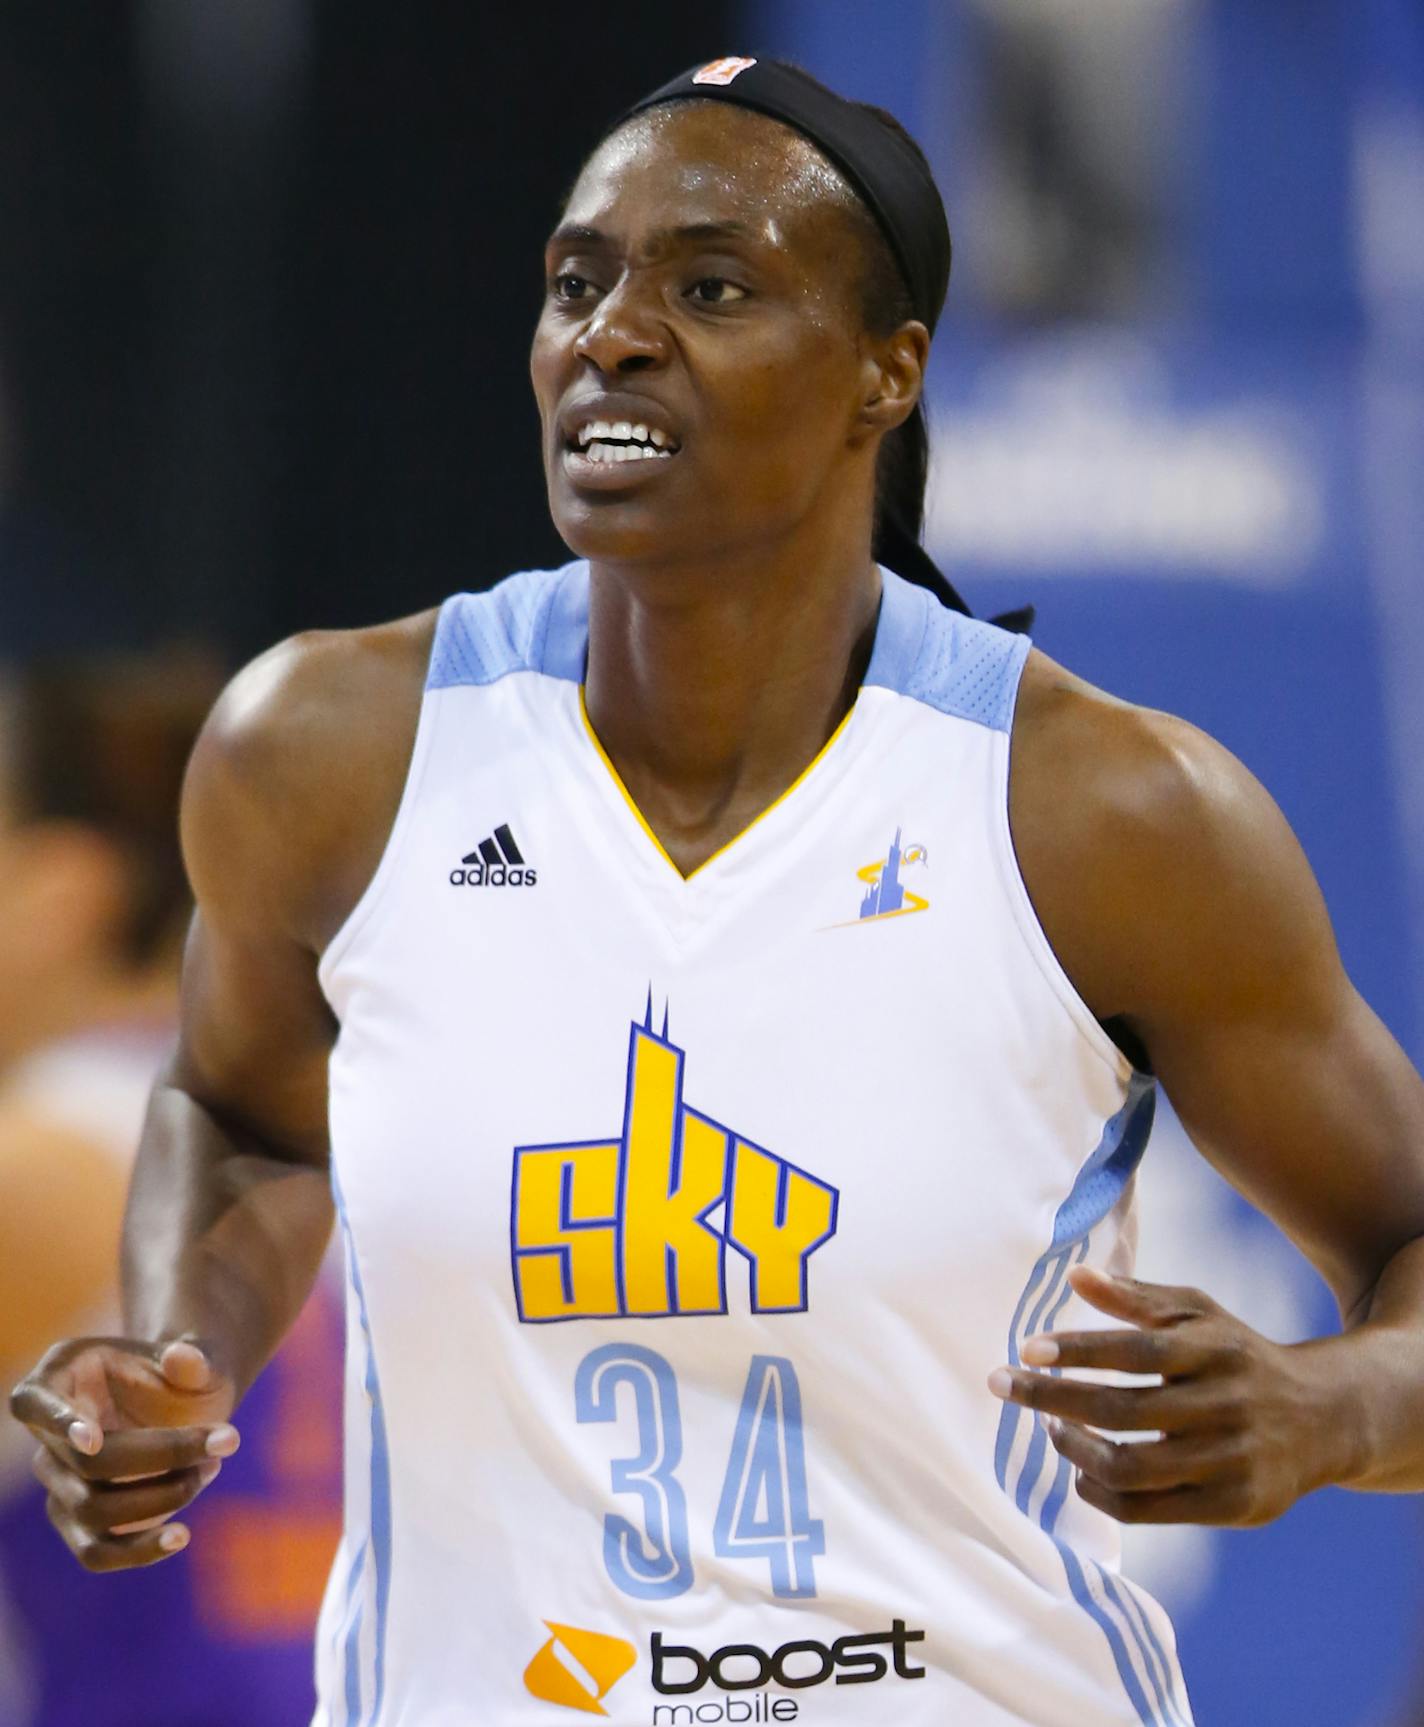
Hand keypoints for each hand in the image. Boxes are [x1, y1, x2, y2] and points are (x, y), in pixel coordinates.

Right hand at [9, 1335, 239, 1570]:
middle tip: (225, 1440)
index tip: (93, 1441)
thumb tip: (181, 1356)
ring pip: (93, 1511)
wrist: (189, 1404)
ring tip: (211, 1468)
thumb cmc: (187, 1375)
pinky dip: (138, 1551)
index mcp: (65, 1373)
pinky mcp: (80, 1522)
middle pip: (87, 1464)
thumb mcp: (201, 1359)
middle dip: (163, 1455)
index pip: (33, 1401)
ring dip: (161, 1497)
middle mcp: (50, 1432)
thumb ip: (195, 1358)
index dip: (57, 1422)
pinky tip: (181, 1536)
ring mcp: (60, 1480)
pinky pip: (95, 1552)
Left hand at [987, 1266, 1353, 1526]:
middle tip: (1003, 1386)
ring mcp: (1231, 1460)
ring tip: (1051, 1428)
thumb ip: (1136, 1298)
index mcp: (1215, 1349)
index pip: (1135, 1351)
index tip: (1026, 1349)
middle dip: (1052, 1398)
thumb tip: (1075, 1276)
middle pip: (1122, 1410)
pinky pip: (1147, 1510)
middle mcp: (1226, 1405)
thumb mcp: (1198, 1314)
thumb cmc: (1237, 1355)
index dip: (1078, 1350)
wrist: (1324, 1418)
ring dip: (1074, 1449)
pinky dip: (1100, 1491)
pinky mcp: (1233, 1506)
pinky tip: (1080, 1469)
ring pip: (1130, 1467)